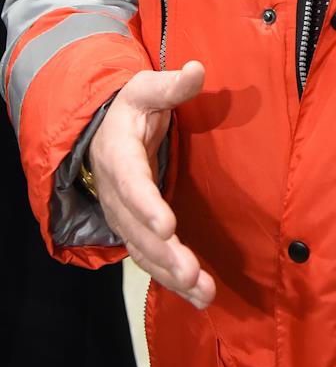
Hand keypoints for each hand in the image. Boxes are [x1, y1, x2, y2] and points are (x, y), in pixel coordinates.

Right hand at [87, 60, 214, 308]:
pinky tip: (200, 297)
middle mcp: (117, 193)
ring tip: (202, 291)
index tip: (168, 224)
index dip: (147, 205)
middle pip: (138, 229)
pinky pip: (151, 259)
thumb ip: (171, 85)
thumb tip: (197, 69)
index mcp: (118, 155)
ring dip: (171, 274)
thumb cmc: (132, 108)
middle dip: (164, 252)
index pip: (131, 183)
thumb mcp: (146, 89)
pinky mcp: (136, 230)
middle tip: (191, 271)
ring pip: (144, 251)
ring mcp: (124, 216)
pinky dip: (172, 280)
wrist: (103, 133)